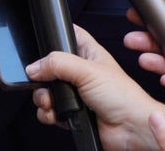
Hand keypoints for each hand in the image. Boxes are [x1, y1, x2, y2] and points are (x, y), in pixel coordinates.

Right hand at [27, 25, 163, 150]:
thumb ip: (58, 64)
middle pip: (49, 67)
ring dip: (43, 98)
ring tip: (51, 101)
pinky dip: (48, 114)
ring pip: (46, 90)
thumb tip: (34, 66)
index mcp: (88, 54)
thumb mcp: (88, 71)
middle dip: (41, 76)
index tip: (43, 40)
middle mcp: (80, 73)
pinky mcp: (71, 113)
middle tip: (45, 81)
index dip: (56, 35)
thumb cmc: (123, 97)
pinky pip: (49, 111)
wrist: (130, 129)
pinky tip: (56, 114)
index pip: (69, 35)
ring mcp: (75, 94)